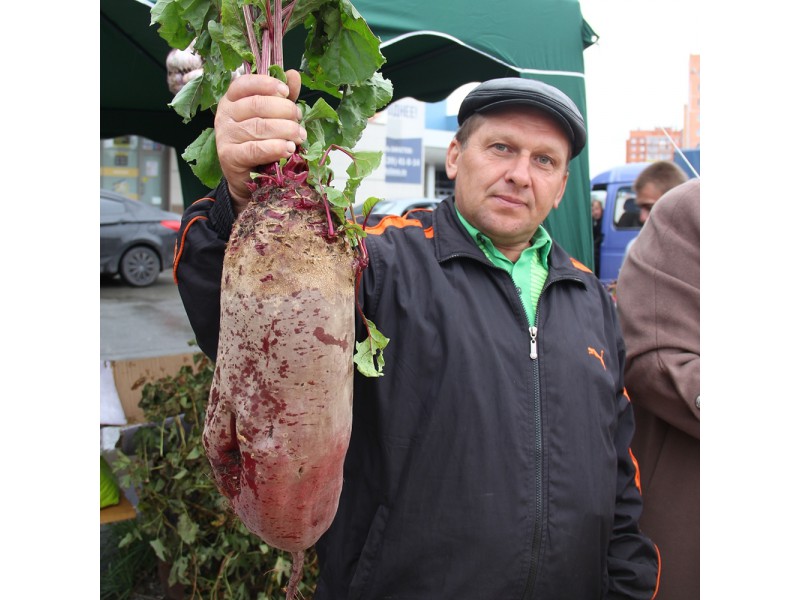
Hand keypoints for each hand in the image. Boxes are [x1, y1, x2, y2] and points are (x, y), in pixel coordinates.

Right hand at [214, 71, 304, 213]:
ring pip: (259, 127)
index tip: (286, 93)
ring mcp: (225, 135)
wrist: (246, 178)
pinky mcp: (228, 156)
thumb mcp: (271, 117)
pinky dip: (275, 148)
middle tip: (300, 120)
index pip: (246, 83)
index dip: (268, 84)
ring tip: (300, 136)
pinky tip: (288, 149)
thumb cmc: (260, 143)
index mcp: (232, 99)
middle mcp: (225, 114)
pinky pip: (255, 149)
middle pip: (257, 105)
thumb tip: (293, 75)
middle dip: (285, 111)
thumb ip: (281, 98)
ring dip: (285, 130)